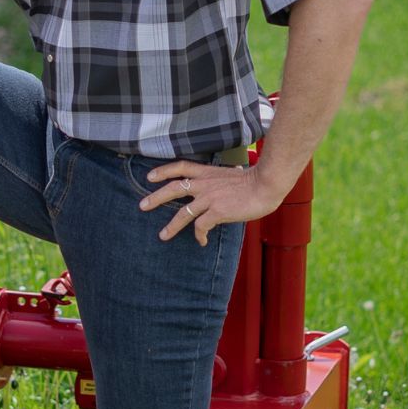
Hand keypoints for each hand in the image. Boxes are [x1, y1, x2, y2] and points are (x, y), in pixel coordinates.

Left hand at [139, 160, 291, 245]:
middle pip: (173, 188)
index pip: (181, 167)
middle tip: (142, 205)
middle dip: (155, 197)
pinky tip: (201, 242)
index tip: (150, 176)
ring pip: (182, 213)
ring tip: (162, 235)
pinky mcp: (216, 211)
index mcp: (208, 172)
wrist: (265, 184)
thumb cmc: (256, 180)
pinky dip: (199, 235)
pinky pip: (201, 226)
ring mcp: (209, 197)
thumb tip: (230, 175)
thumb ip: (224, 177)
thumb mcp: (234, 173)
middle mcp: (204, 184)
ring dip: (171, 226)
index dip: (163, 171)